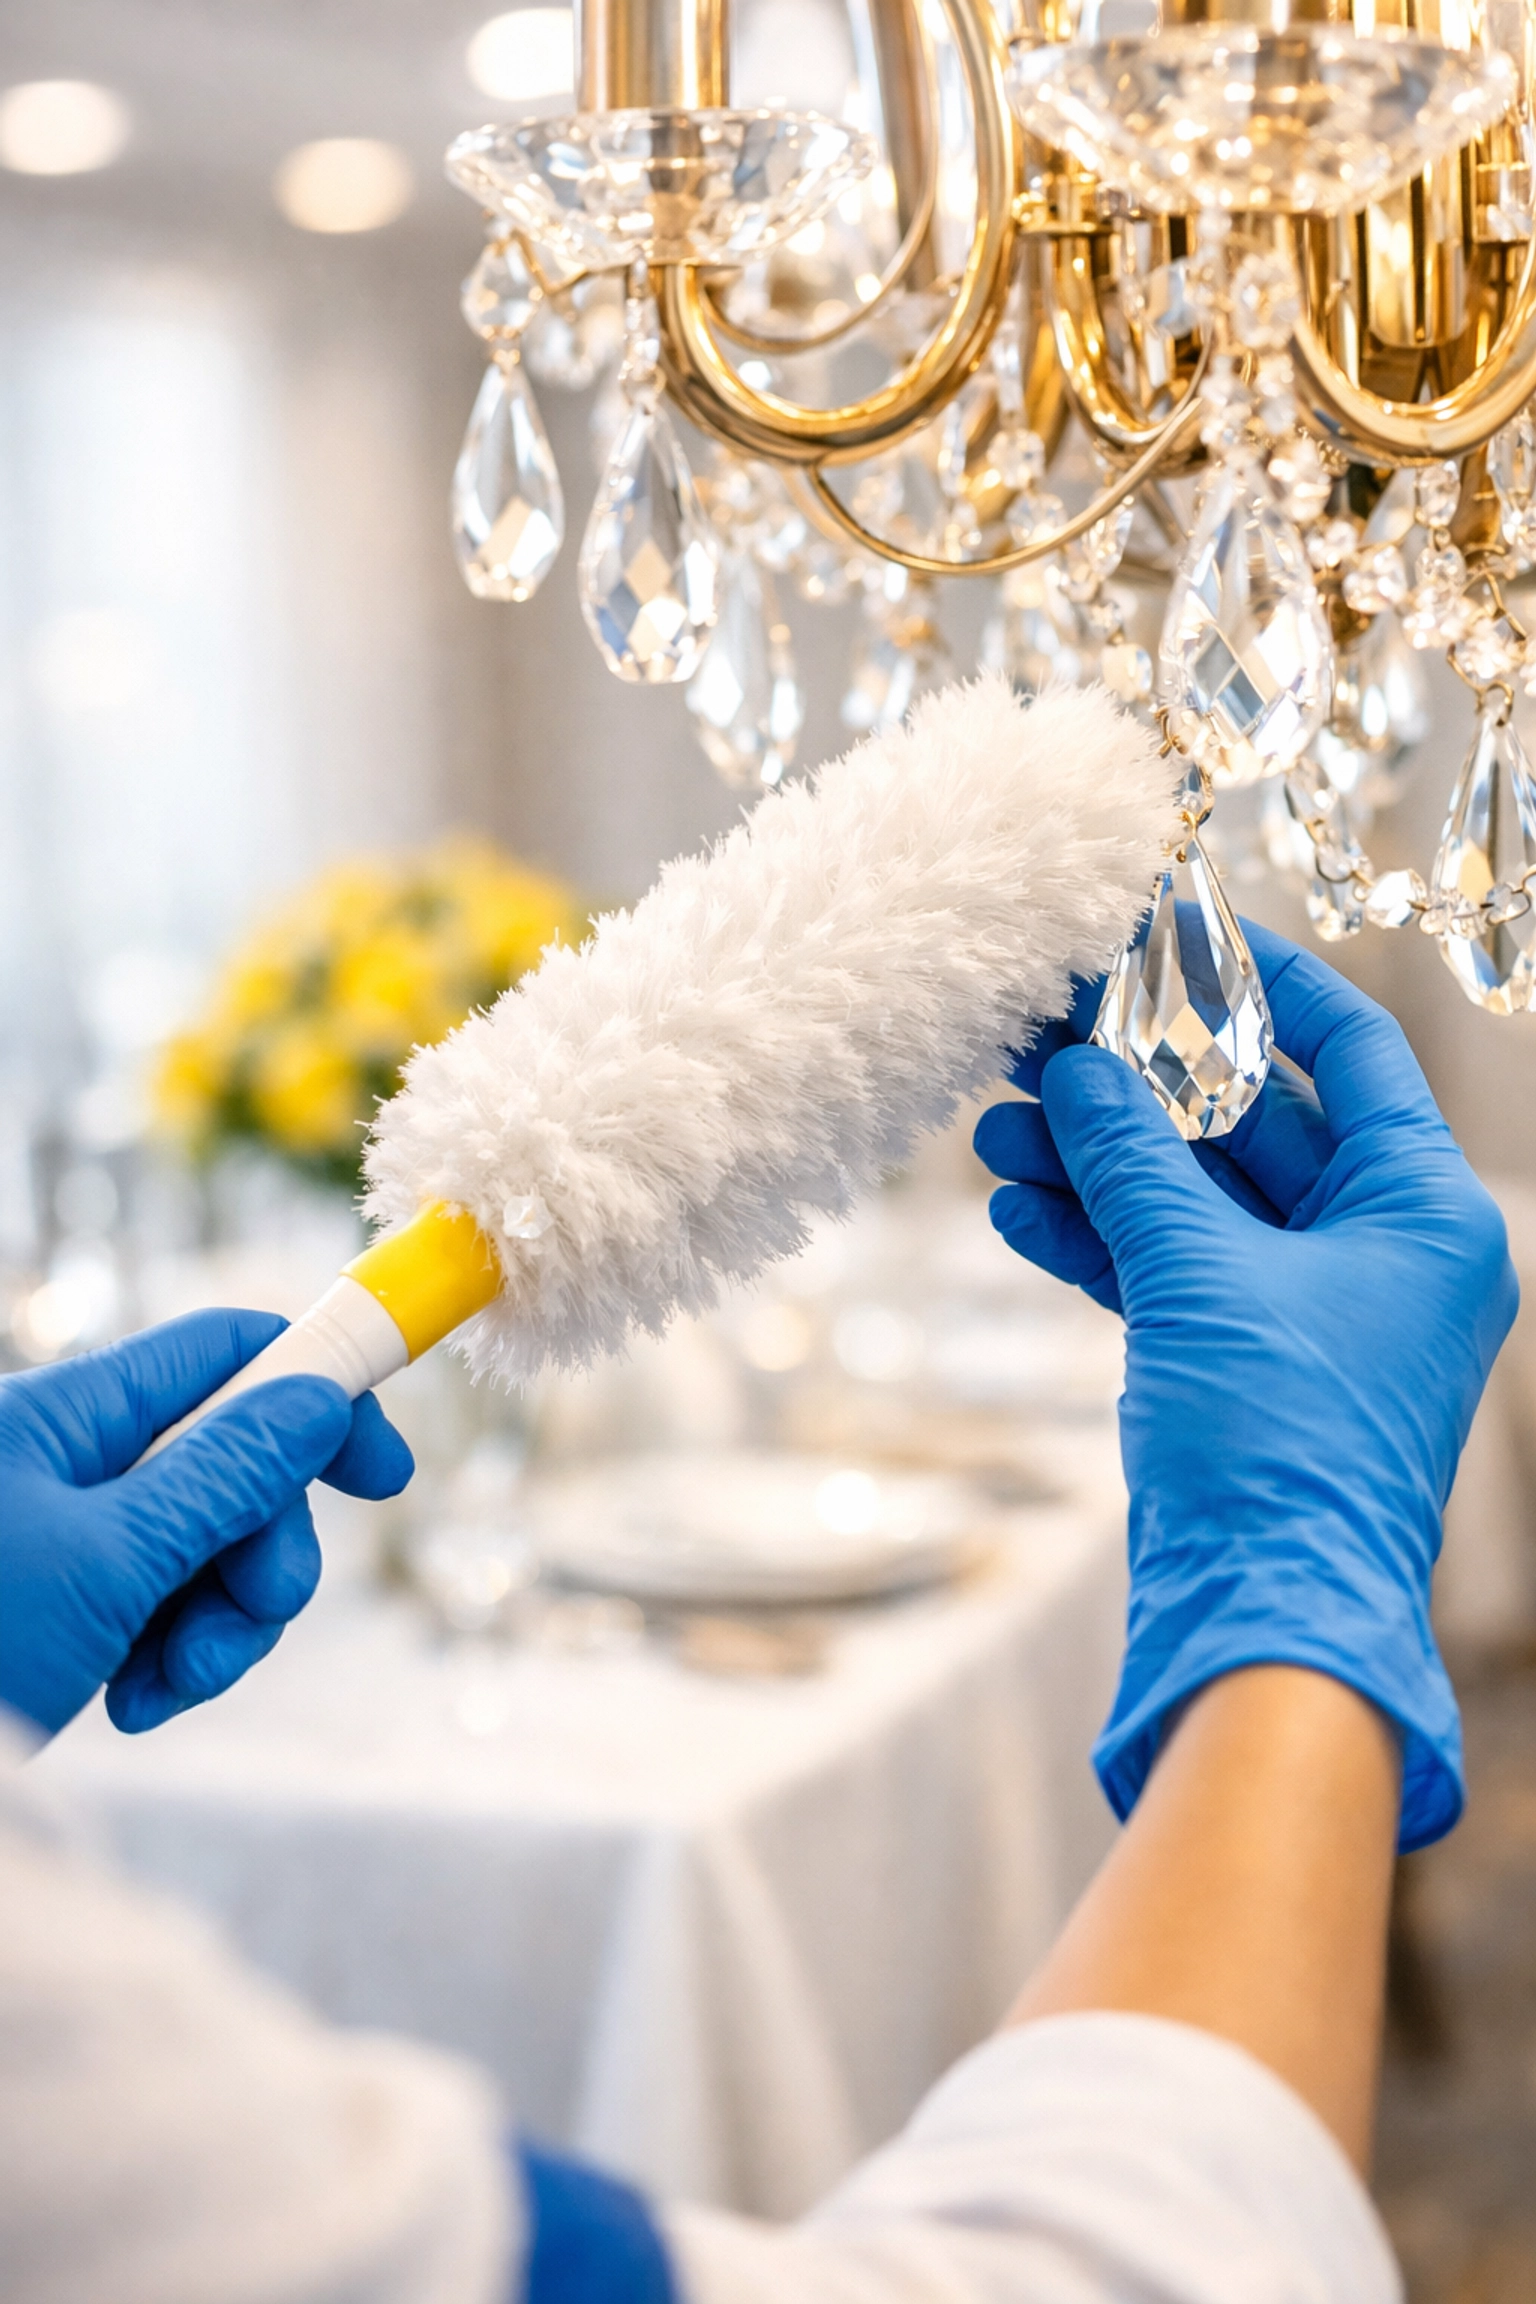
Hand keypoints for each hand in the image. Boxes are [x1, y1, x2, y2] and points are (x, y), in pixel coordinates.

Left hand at [0, 1309, 413, 1737]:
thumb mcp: (107, 1562)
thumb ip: (222, 1476)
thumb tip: (317, 1396)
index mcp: (67, 1415)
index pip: (224, 1354)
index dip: (318, 1393)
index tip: (383, 1475)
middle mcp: (70, 1465)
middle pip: (232, 1465)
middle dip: (264, 1548)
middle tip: (253, 1616)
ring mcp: (68, 1542)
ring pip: (206, 1552)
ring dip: (218, 1624)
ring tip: (167, 1686)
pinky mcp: (67, 1614)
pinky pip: (161, 1614)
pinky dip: (169, 1659)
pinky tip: (126, 1706)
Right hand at [974, 922, 1515, 1849]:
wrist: (1261, 1624)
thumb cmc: (1277, 1448)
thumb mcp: (1201, 1280)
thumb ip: (1135, 1165)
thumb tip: (1078, 1071)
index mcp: (1423, 1213)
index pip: (1351, 1053)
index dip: (1262, 984)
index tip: (1173, 935)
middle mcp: (1378, 1253)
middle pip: (1250, 1126)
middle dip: (1138, 1087)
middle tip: (1041, 1034)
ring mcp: (1308, 1313)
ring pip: (1192, 1204)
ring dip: (1096, 1166)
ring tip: (995, 1129)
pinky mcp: (1243, 1367)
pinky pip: (1166, 1275)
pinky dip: (1097, 1243)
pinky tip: (1014, 1212)